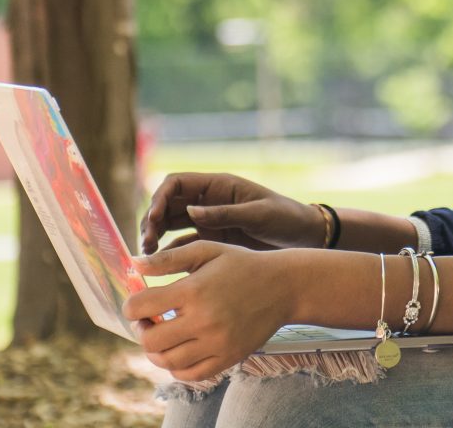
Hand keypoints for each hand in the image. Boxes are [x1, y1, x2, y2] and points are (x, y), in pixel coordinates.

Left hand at [122, 241, 295, 380]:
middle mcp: (203, 320)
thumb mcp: (206, 251)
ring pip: (167, 362)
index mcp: (193, 290)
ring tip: (162, 337)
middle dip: (141, 331)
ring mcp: (217, 343)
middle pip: (150, 340)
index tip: (138, 304)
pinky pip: (191, 374)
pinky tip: (179, 351)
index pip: (141, 307)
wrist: (284, 287)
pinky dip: (176, 368)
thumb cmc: (242, 264)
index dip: (131, 306)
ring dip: (156, 351)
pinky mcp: (229, 357)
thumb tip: (133, 264)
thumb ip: (168, 258)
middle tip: (149, 322)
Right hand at [139, 172, 324, 253]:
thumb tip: (190, 211)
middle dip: (152, 221)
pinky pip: (185, 246)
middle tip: (146, 244)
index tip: (154, 219)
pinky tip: (162, 269)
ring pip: (171, 226)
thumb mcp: (258, 214)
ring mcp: (208, 222)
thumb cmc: (286, 218)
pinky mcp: (212, 241)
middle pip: (168, 206)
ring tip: (147, 257)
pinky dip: (171, 254)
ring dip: (157, 238)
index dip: (160, 198)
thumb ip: (225, 213)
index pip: (176, 184)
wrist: (305, 238)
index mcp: (218, 186)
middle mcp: (208, 201)